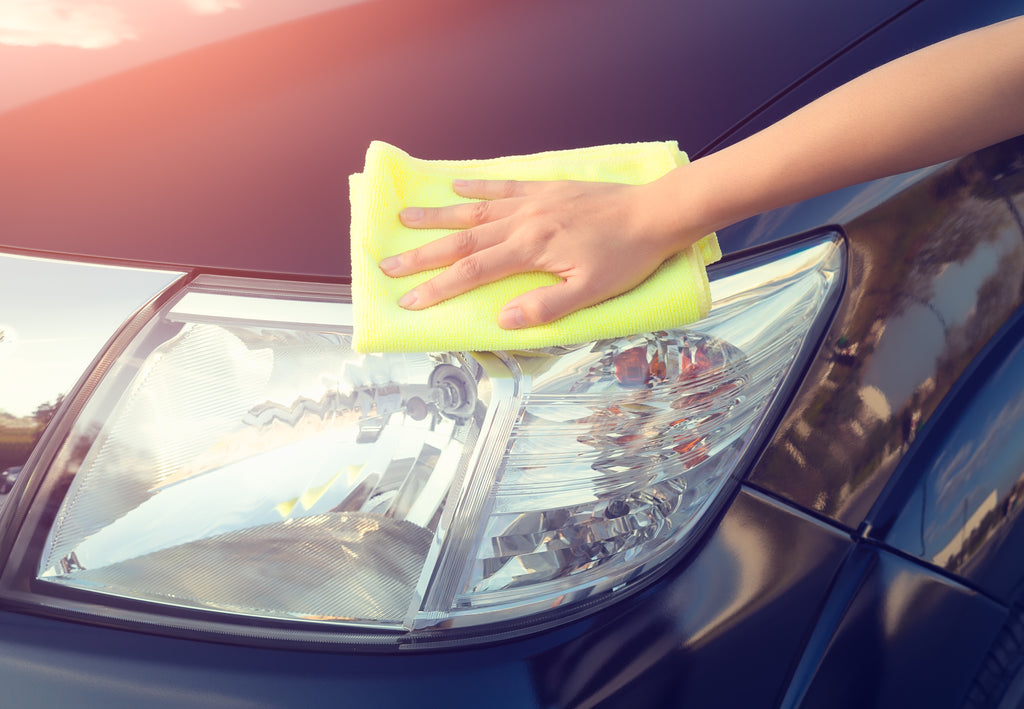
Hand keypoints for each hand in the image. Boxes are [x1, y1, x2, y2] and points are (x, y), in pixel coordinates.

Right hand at [378, 178, 684, 328]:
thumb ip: (546, 307)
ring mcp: (532, 202)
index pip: (472, 272)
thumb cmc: (626, 258)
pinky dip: (477, 187)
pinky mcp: (545, 189)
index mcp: (531, 250)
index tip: (407, 301)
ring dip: (437, 216)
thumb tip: (502, 320)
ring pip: (474, 211)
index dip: (437, 288)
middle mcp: (523, 222)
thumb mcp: (592, 293)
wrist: (654, 213)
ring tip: (404, 218)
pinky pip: (503, 187)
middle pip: (462, 240)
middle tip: (386, 264)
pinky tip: (456, 187)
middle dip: (422, 255)